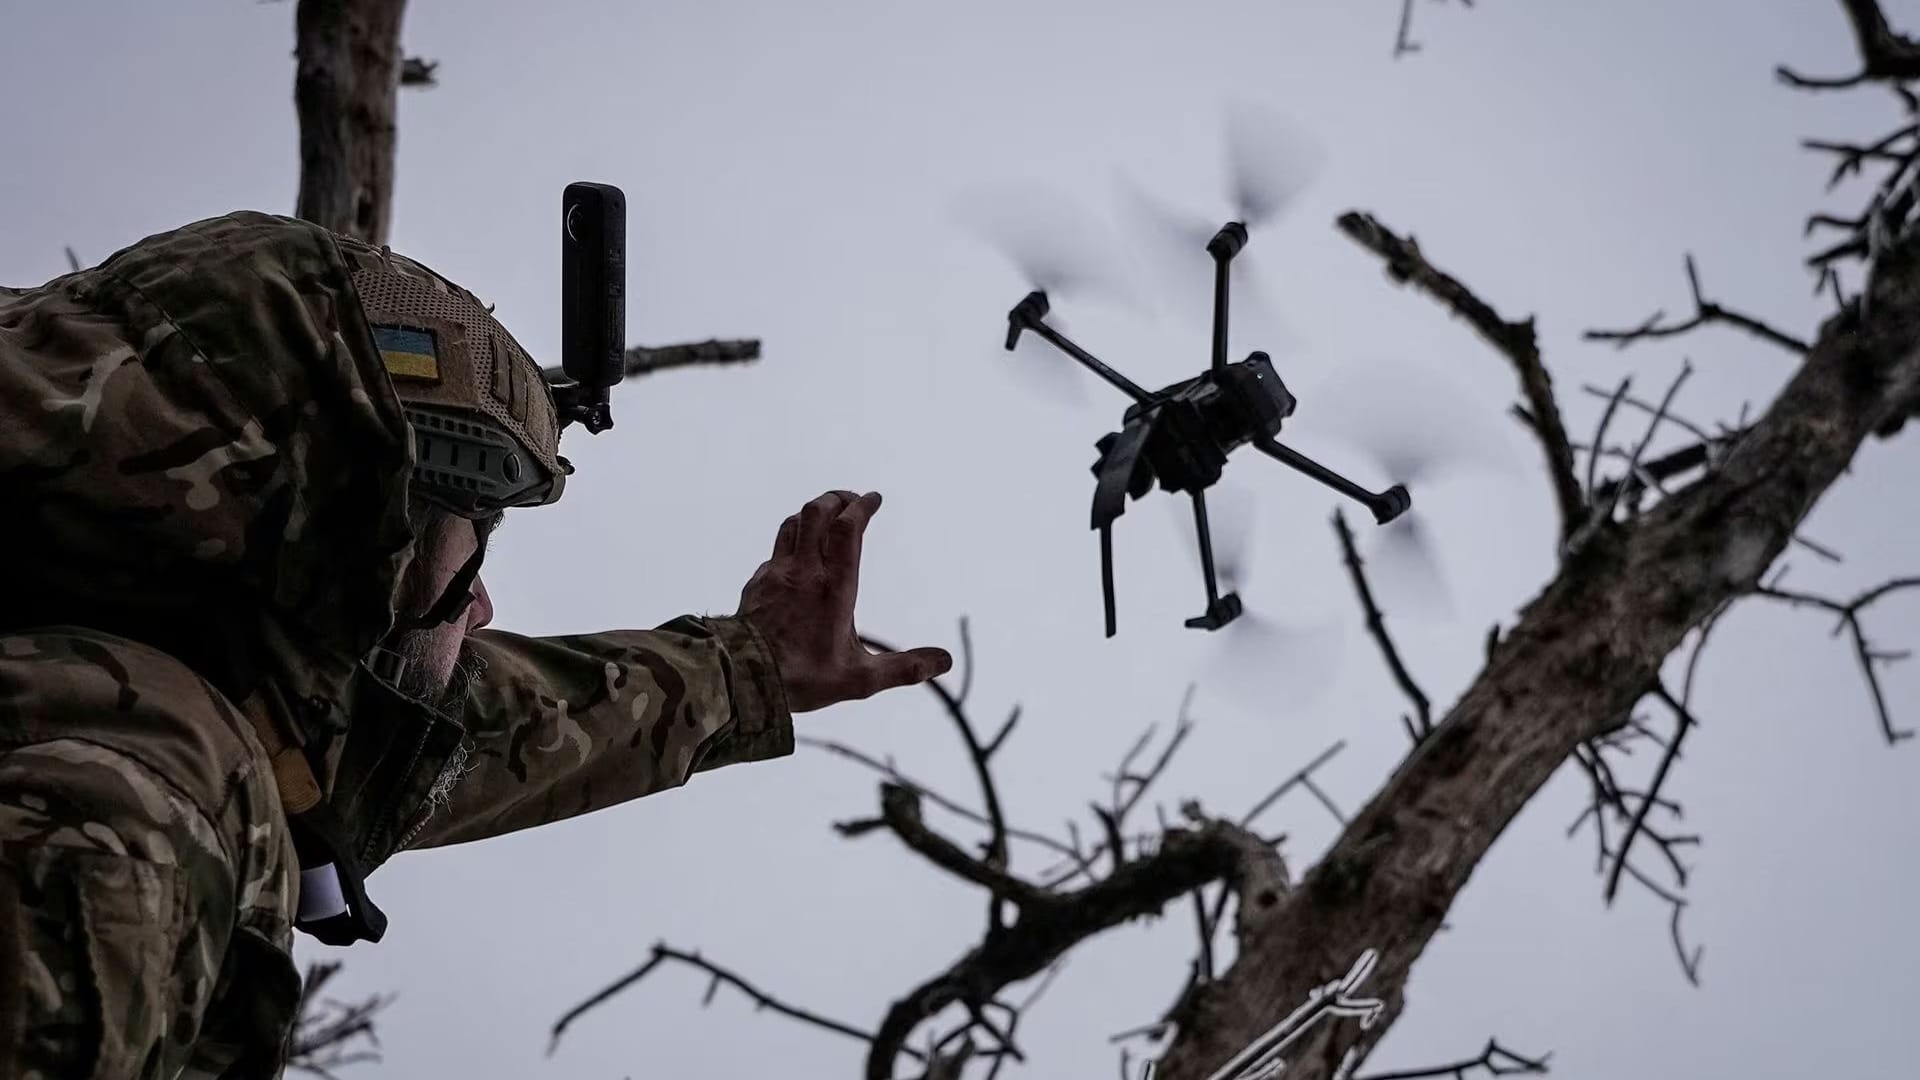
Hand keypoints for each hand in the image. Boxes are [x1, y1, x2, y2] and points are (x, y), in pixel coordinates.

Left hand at [736, 490, 952, 712]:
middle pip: (817, 513)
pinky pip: (775, 552)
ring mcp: (776, 575)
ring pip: (793, 525)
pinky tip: (796, 559)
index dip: (862, 506)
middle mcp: (805, 572)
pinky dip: (790, 544)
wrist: (741, 679)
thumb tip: (943, 661)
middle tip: (851, 500)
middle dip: (837, 499)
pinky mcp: (756, 585)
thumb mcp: (860, 679)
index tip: (873, 498)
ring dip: (812, 513)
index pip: (848, 528)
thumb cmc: (802, 678)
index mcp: (834, 587)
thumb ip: (903, 669)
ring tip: (826, 516)